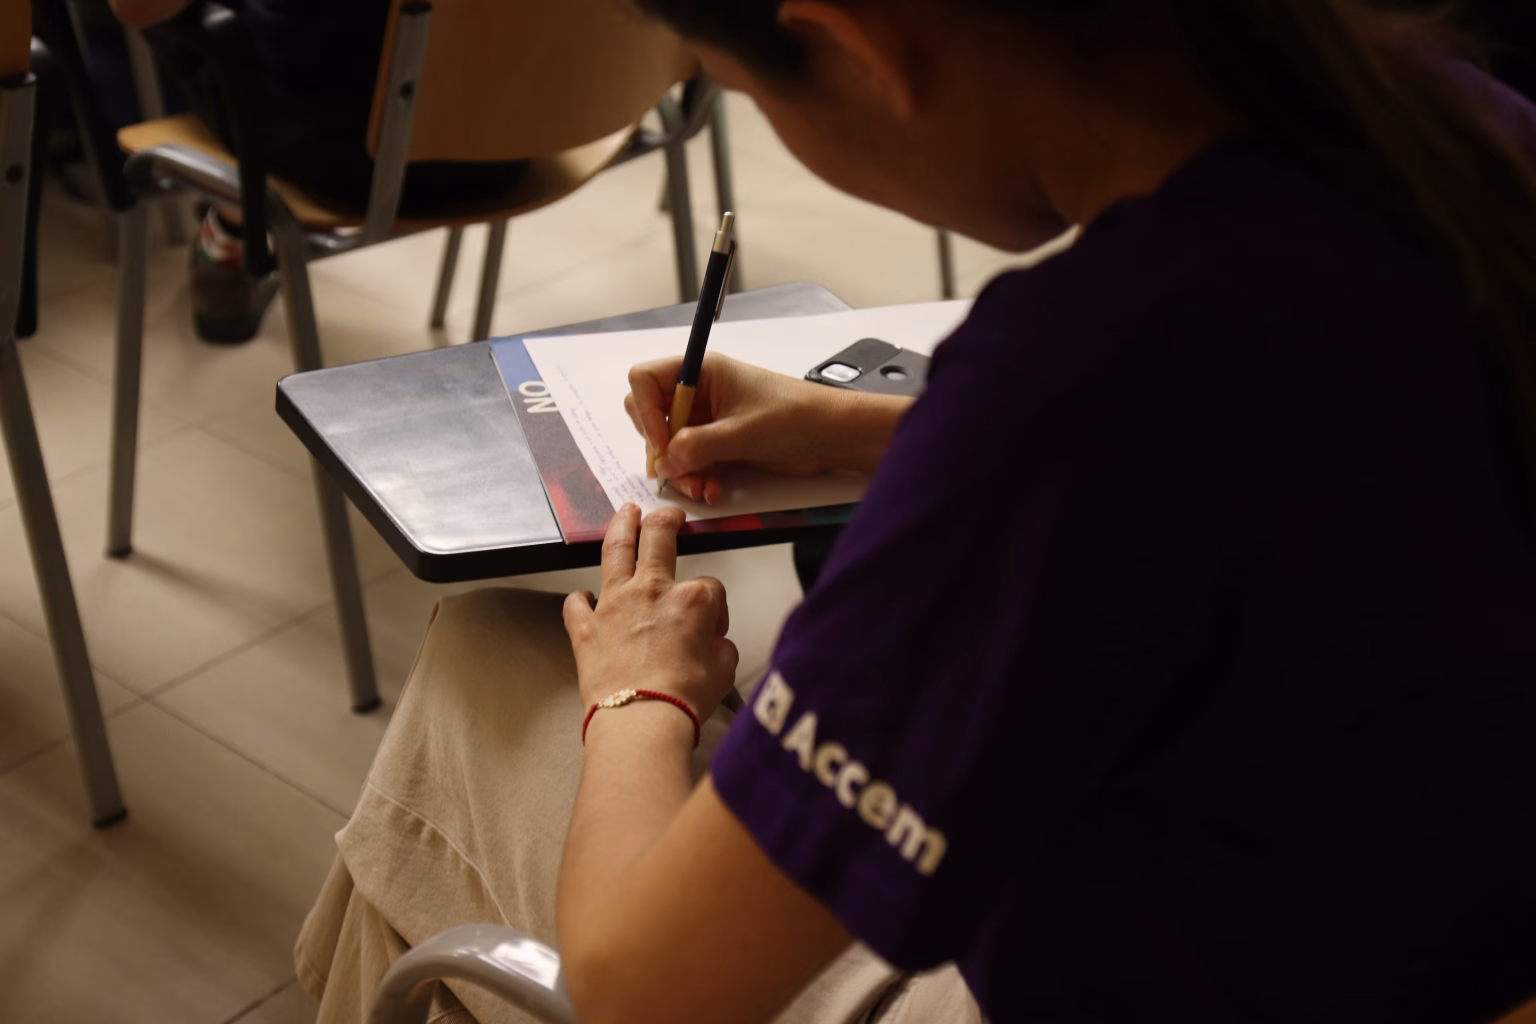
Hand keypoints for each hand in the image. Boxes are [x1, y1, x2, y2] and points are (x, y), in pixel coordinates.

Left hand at [563, 505, 738, 719]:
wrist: (641, 719)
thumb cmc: (681, 698)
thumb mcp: (724, 670)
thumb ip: (720, 648)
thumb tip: (714, 646)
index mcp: (692, 600)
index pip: (711, 587)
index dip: (716, 608)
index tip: (713, 629)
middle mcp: (652, 591)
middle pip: (659, 537)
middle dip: (666, 520)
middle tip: (669, 516)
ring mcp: (614, 604)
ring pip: (615, 549)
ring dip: (621, 525)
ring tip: (625, 514)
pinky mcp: (585, 627)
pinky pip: (576, 602)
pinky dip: (579, 599)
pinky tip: (583, 598)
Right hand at [624, 353, 906, 503]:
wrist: (834, 436)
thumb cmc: (797, 416)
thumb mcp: (742, 432)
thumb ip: (697, 446)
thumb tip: (665, 461)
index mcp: (703, 372)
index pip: (645, 380)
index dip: (645, 412)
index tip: (662, 441)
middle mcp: (701, 392)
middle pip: (653, 416)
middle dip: (661, 448)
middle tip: (677, 470)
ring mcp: (709, 419)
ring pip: (671, 445)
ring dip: (680, 470)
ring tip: (700, 487)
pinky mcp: (721, 442)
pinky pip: (692, 460)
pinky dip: (697, 476)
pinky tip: (712, 489)